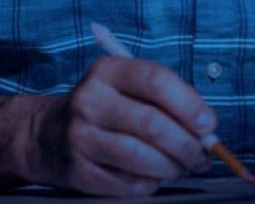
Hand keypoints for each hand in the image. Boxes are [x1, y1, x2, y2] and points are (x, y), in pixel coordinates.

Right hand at [34, 56, 215, 195]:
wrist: (46, 134)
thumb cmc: (105, 108)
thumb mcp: (126, 87)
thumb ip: (165, 99)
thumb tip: (206, 128)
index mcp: (107, 71)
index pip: (155, 80)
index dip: (189, 103)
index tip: (208, 125)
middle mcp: (90, 100)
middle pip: (152, 124)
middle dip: (187, 145)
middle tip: (202, 157)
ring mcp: (80, 136)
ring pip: (140, 157)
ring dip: (171, 167)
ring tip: (180, 167)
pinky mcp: (77, 170)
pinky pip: (126, 183)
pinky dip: (149, 183)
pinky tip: (154, 177)